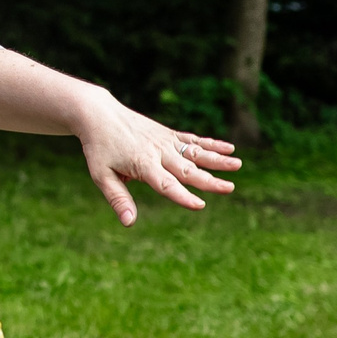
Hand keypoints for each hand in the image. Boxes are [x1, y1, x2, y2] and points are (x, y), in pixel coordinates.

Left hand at [72, 90, 237, 225]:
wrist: (99, 114)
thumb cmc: (99, 148)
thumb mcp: (101, 175)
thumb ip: (118, 198)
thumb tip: (129, 222)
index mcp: (142, 164)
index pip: (165, 184)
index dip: (182, 196)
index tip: (199, 205)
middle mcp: (158, 152)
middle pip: (187, 169)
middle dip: (209, 180)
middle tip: (230, 188)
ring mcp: (165, 141)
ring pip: (195, 152)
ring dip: (217, 159)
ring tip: (237, 165)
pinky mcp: (168, 134)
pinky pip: (192, 139)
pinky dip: (210, 143)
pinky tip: (229, 147)